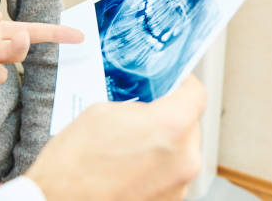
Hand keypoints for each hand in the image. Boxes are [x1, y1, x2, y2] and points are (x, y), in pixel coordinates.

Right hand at [25, 75, 206, 200]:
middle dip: (170, 117)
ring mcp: (179, 186)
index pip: (197, 94)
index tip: (174, 83)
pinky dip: (157, 167)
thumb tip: (148, 105)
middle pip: (190, 125)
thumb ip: (137, 105)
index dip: (184, 84)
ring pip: (181, 151)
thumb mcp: (103, 110)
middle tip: (145, 114)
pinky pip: (171, 174)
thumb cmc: (74, 162)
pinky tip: (131, 165)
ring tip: (132, 145)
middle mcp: (184, 159)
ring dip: (164, 144)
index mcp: (170, 126)